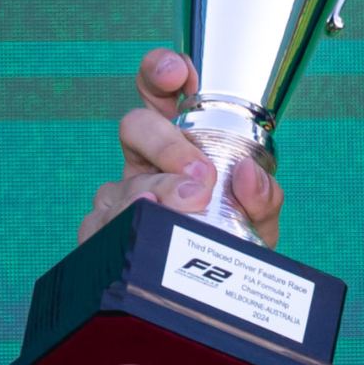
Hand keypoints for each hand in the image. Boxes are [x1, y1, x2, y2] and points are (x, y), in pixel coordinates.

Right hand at [79, 49, 279, 248]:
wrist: (216, 292)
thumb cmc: (233, 238)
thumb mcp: (258, 215)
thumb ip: (263, 195)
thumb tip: (249, 175)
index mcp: (179, 142)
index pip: (160, 92)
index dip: (161, 72)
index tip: (176, 74)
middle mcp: (144, 161)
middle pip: (135, 127)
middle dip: (166, 144)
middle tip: (199, 176)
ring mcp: (119, 196)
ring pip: (119, 182)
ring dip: (150, 194)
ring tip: (177, 209)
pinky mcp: (102, 233)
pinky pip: (100, 226)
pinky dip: (121, 228)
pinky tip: (139, 232)